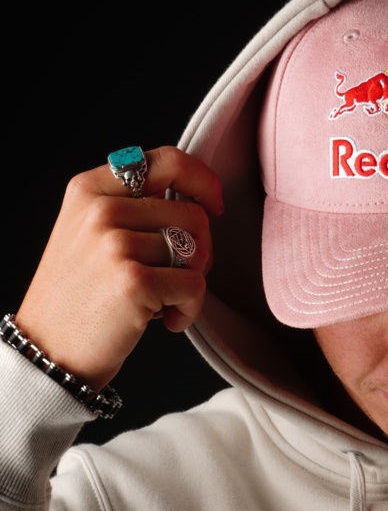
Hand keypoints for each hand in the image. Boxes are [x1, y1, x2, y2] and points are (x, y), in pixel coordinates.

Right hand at [15, 146, 223, 389]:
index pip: (167, 161)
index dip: (203, 181)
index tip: (214, 205)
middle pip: (193, 214)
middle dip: (200, 250)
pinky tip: (168, 321)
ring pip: (198, 251)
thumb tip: (197, 201)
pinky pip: (195, 286)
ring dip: (193, 283)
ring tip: (165, 302)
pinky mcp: (134, 282)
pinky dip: (190, 310)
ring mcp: (116, 245)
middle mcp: (102, 210)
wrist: (50, 349)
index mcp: (91, 190)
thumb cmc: (80, 297)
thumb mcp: (88, 234)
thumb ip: (132, 208)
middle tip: (177, 278)